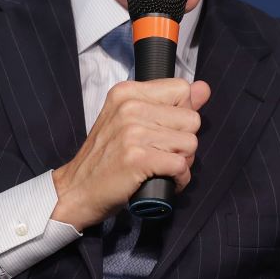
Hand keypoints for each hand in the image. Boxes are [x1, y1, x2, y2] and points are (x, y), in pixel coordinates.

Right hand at [50, 78, 210, 229]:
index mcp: (128, 92)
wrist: (76, 190)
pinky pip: (181, 166)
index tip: (163, 130)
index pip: (182, 89)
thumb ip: (169, 103)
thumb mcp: (131, 120)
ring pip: (190, 144)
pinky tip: (163, 180)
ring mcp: (133, 132)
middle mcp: (130, 107)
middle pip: (192, 120)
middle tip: (160, 153)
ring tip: (159, 167)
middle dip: (184, 142)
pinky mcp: (137, 158)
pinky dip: (178, 179)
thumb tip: (203, 88)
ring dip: (182, 162)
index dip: (181, 114)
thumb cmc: (106, 158)